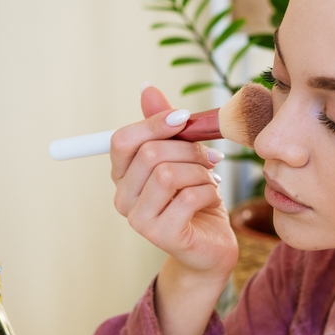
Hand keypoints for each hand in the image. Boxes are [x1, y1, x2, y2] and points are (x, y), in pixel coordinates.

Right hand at [110, 86, 237, 278]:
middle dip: (188, 149)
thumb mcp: (181, 157)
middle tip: (210, 157)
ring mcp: (139, 220)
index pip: (123, 140)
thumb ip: (165, 126)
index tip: (185, 118)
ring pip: (168, 174)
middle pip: (149, 154)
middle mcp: (123, 199)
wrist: (211, 246)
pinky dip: (208, 191)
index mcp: (123, 176)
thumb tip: (146, 88)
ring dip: (199, 171)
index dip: (155, 123)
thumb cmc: (196, 200)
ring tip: (210, 180)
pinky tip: (212, 198)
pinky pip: (188, 197)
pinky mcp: (162, 235)